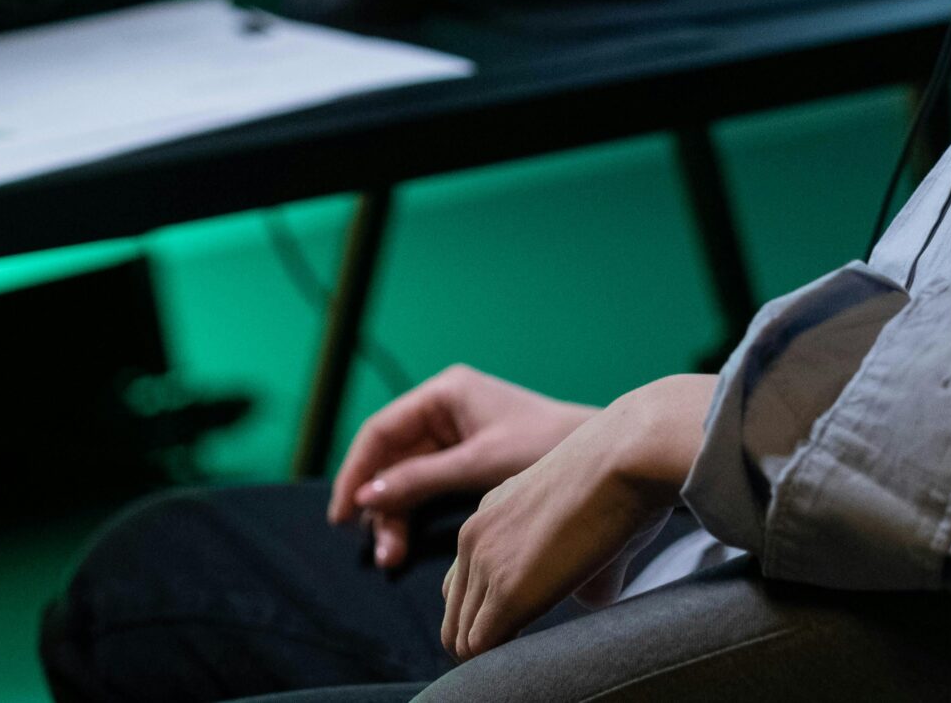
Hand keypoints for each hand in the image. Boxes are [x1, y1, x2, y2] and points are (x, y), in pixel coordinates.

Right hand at [327, 364, 596, 568]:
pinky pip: (428, 486)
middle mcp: (446, 408)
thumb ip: (423, 478)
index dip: (356, 471)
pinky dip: (416, 514)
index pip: (381, 430)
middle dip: (380, 503)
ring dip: (395, 515)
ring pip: (406, 476)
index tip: (343, 513)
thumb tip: (369, 496)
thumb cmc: (547, 446)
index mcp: (446, 393)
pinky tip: (408, 544)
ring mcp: (457, 434)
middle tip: (380, 551)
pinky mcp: (470, 460)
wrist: (607, 453)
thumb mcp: (481, 463)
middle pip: (391, 457)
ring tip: (394, 557)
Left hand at [440, 373, 712, 660]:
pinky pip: (480, 647)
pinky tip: (535, 652)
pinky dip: (501, 661)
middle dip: (484, 638)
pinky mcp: (508, 590)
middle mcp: (475, 535)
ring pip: (461, 637)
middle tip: (526, 646)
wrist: (626, 457)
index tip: (525, 623)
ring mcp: (486, 562)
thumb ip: (578, 558)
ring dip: (492, 653)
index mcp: (490, 512)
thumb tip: (592, 595)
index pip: (463, 581)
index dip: (488, 612)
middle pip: (455, 613)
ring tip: (532, 653)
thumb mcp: (584, 515)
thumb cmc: (624, 477)